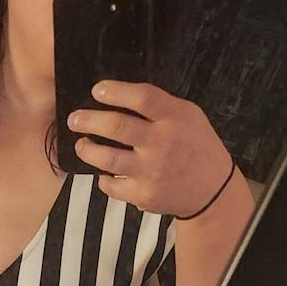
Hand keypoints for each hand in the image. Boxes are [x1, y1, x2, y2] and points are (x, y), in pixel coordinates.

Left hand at [68, 81, 233, 217]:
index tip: (97, 90)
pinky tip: (102, 172)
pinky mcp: (143, 195)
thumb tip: (118, 97)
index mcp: (174, 117)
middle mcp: (161, 143)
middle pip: (116, 126)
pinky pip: (111, 185)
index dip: (115, 91)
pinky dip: (103, 179)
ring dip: (87, 150)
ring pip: (107, 159)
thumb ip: (159, 107)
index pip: (142, 97)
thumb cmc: (196, 145)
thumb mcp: (187, 116)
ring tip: (81, 144)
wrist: (212, 190)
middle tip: (74, 119)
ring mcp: (151, 171)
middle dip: (88, 120)